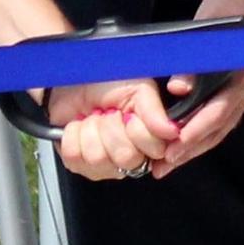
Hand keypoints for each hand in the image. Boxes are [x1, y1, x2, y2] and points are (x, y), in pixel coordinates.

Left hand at [46, 78, 179, 182]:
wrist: (75, 79)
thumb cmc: (109, 83)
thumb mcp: (138, 89)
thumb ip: (154, 111)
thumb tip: (171, 132)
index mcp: (151, 141)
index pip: (156, 151)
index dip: (140, 131)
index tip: (129, 114)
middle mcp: (132, 158)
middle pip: (126, 158)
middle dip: (112, 128)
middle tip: (108, 113)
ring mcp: (105, 166)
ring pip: (98, 159)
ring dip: (91, 129)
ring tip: (92, 117)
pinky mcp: (79, 165)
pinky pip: (75, 157)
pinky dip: (72, 134)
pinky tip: (79, 125)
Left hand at [150, 0, 243, 169]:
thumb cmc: (233, 4)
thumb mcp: (211, 25)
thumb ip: (196, 59)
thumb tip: (177, 89)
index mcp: (241, 76)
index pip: (218, 112)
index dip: (195, 132)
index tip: (173, 148)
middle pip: (217, 129)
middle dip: (189, 150)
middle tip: (161, 168)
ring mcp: (242, 90)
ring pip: (218, 128)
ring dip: (193, 148)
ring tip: (167, 164)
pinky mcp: (234, 88)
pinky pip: (219, 118)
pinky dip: (200, 134)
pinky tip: (182, 143)